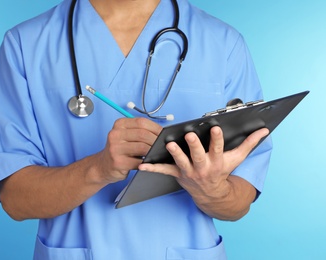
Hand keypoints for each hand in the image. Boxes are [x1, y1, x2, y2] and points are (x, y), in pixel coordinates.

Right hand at [96, 117, 161, 183]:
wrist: (103, 165)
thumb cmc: (119, 150)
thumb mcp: (126, 135)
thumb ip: (140, 131)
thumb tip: (162, 132)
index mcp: (119, 124)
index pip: (142, 122)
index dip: (156, 128)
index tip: (164, 134)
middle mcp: (115, 134)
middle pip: (143, 134)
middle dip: (156, 140)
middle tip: (164, 146)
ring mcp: (115, 148)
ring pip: (143, 148)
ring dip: (154, 152)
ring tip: (158, 154)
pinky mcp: (118, 162)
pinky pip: (139, 162)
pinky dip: (147, 163)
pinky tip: (149, 163)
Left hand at [138, 126, 268, 217]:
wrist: (211, 194)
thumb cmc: (223, 172)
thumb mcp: (236, 159)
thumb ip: (249, 143)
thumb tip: (264, 130)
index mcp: (217, 162)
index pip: (218, 148)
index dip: (217, 139)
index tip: (217, 128)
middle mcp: (202, 167)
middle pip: (198, 155)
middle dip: (194, 146)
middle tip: (190, 135)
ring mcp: (188, 171)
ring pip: (180, 161)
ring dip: (174, 153)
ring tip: (168, 144)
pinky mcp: (177, 174)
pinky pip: (163, 171)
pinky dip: (152, 168)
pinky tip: (141, 165)